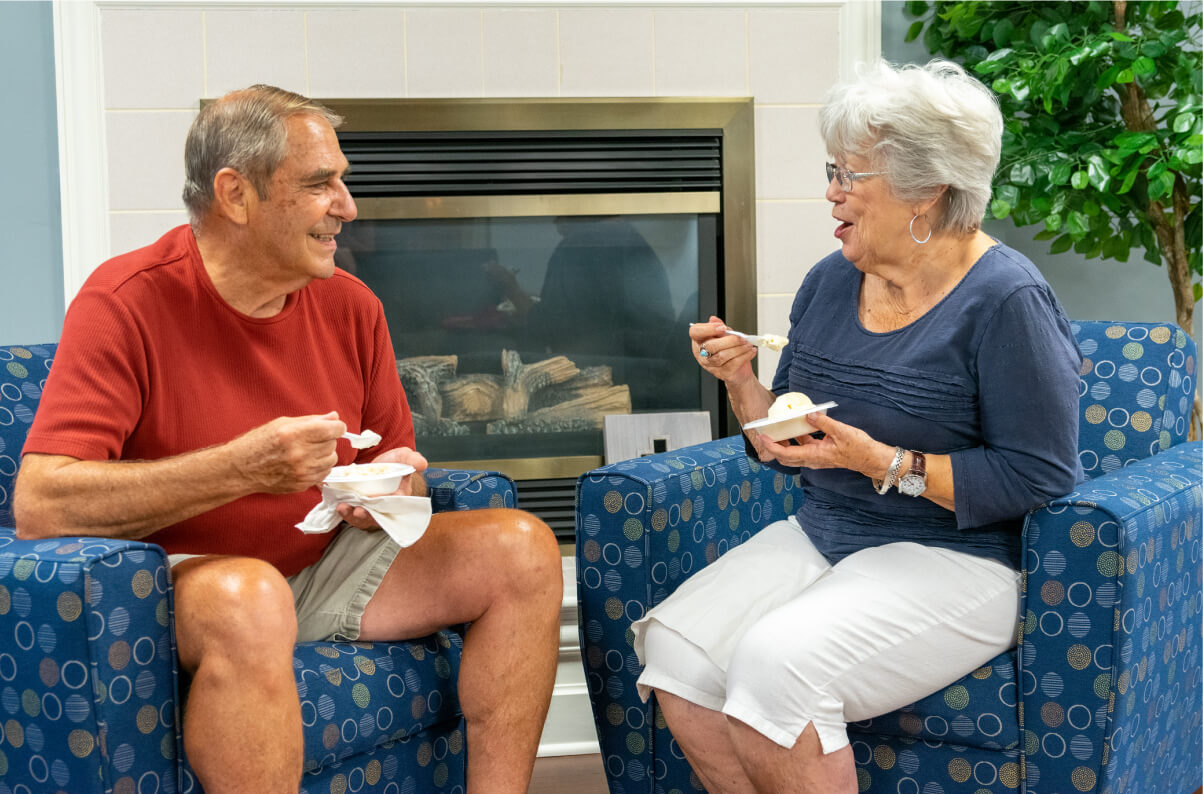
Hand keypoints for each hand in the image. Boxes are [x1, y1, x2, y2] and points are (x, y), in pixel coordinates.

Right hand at [232, 412, 344, 493]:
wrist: (241, 468)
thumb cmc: (258, 442)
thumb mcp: (283, 423)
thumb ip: (312, 420)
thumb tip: (334, 417)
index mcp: (295, 434)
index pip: (334, 429)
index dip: (337, 426)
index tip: (334, 427)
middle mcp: (300, 454)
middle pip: (333, 444)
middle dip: (327, 439)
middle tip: (313, 439)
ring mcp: (301, 472)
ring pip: (331, 460)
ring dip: (325, 454)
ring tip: (309, 451)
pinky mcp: (301, 484)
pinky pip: (324, 474)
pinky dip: (319, 467)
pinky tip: (306, 462)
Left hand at [336, 446, 428, 529]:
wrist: (380, 466)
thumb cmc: (394, 463)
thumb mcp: (404, 457)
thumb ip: (412, 459)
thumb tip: (422, 464)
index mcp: (399, 496)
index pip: (395, 502)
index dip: (387, 503)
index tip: (377, 500)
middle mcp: (384, 506)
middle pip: (377, 515)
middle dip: (367, 515)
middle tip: (359, 511)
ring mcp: (370, 508)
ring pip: (362, 518)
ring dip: (352, 515)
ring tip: (344, 508)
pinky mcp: (358, 506)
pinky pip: (351, 514)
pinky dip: (344, 512)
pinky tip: (338, 505)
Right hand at [691, 315, 756, 384]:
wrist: (739, 368)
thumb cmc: (729, 348)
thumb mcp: (725, 334)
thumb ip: (719, 326)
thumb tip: (714, 319)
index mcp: (699, 340)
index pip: (695, 332)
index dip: (707, 329)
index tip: (722, 327)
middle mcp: (701, 353)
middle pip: (710, 346)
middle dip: (729, 341)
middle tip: (742, 338)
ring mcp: (710, 365)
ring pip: (722, 356)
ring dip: (739, 348)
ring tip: (748, 344)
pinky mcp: (722, 374)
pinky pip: (733, 364)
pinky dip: (744, 356)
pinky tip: (750, 351)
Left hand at [751, 411, 894, 479]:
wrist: (871, 459)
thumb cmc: (859, 448)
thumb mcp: (841, 431)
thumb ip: (823, 422)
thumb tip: (808, 414)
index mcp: (815, 455)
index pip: (786, 454)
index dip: (772, 447)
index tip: (762, 437)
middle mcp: (813, 459)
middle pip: (785, 458)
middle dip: (773, 448)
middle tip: (765, 434)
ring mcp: (816, 458)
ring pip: (793, 454)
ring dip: (784, 445)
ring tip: (777, 431)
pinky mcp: (821, 455)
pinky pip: (803, 449)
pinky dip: (796, 441)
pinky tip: (797, 429)